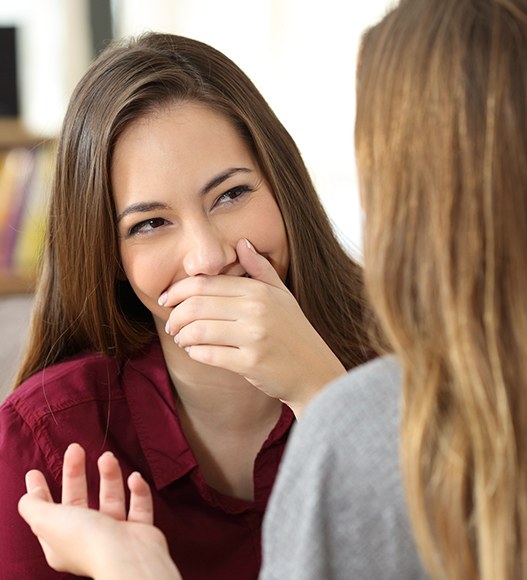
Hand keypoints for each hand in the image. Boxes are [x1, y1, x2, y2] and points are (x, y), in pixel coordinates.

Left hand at [18, 443, 180, 579]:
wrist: (128, 557)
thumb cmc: (87, 541)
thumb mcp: (47, 521)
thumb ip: (33, 506)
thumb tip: (28, 495)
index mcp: (62, 541)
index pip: (47, 511)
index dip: (40, 491)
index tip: (35, 471)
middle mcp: (87, 538)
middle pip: (79, 499)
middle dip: (76, 473)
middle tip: (75, 448)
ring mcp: (115, 533)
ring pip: (111, 498)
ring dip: (110, 475)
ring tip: (108, 457)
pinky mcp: (139, 529)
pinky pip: (139, 505)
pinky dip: (138, 490)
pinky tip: (134, 477)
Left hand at [161, 238, 345, 415]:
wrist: (314, 371)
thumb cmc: (295, 331)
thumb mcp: (282, 294)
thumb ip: (260, 268)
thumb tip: (241, 242)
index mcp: (259, 291)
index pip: (205, 284)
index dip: (178, 290)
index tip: (167, 299)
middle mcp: (256, 310)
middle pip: (196, 305)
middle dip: (175, 315)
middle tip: (171, 324)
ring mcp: (254, 337)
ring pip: (198, 330)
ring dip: (182, 335)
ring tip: (181, 338)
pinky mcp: (250, 363)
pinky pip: (208, 354)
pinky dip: (194, 352)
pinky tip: (195, 351)